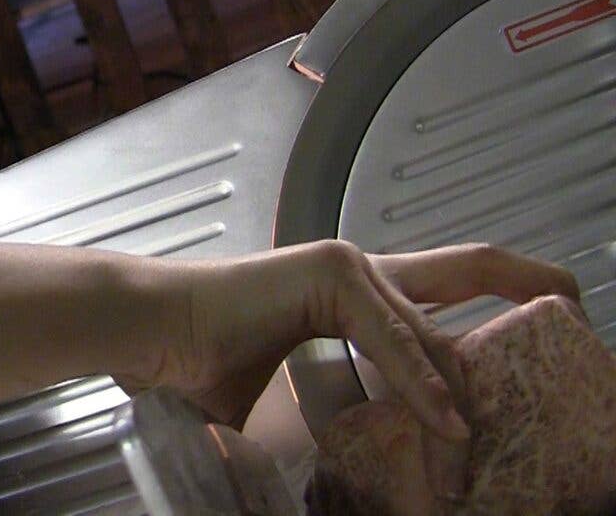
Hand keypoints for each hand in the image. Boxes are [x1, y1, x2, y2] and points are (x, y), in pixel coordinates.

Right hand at [132, 241, 579, 437]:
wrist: (155, 334)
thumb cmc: (208, 362)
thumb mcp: (303, 394)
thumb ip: (353, 408)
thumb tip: (382, 461)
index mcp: (358, 296)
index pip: (445, 290)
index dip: (499, 302)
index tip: (541, 330)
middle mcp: (363, 272)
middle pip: (470, 268)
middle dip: (533, 284)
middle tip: (579, 310)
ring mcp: (349, 268)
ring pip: (429, 327)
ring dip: (462, 385)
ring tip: (484, 439)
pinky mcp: (330, 274)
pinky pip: (390, 337)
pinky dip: (418, 383)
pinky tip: (443, 423)